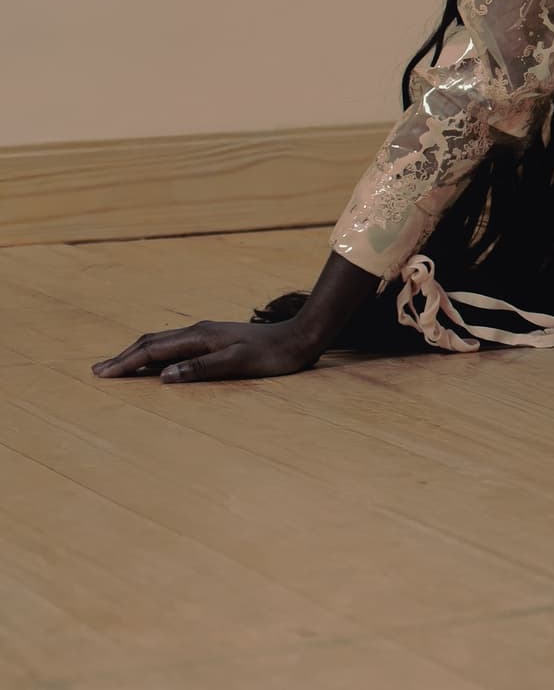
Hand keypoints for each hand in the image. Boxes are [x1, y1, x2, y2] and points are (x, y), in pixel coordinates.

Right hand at [93, 319, 325, 383]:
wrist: (301, 336)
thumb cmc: (272, 355)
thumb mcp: (237, 364)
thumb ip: (201, 368)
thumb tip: (164, 376)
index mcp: (200, 337)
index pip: (153, 350)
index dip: (126, 362)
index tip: (102, 374)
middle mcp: (199, 331)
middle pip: (152, 342)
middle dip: (124, 355)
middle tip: (99, 370)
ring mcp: (207, 333)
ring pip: (163, 341)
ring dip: (139, 353)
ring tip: (119, 364)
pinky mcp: (216, 338)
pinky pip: (176, 344)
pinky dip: (157, 353)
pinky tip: (157, 362)